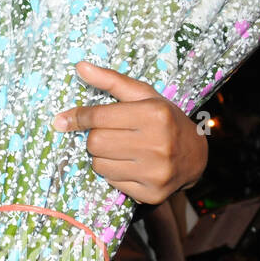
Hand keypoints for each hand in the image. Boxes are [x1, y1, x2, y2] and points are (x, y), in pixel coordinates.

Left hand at [52, 61, 208, 204]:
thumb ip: (111, 80)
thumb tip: (79, 66)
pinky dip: (114, 173)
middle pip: (95, 143)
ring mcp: (155, 172)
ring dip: (102, 157)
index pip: (99, 117)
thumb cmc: (164, 119)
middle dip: (95, 137)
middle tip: (110, 134)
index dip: (77, 117)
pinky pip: (111, 182)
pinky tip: (131, 165)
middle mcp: (157, 144)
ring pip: (98, 165)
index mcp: (155, 115)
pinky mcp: (152, 194)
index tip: (62, 120)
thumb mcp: (143, 95)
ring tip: (122, 149)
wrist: (196, 157)